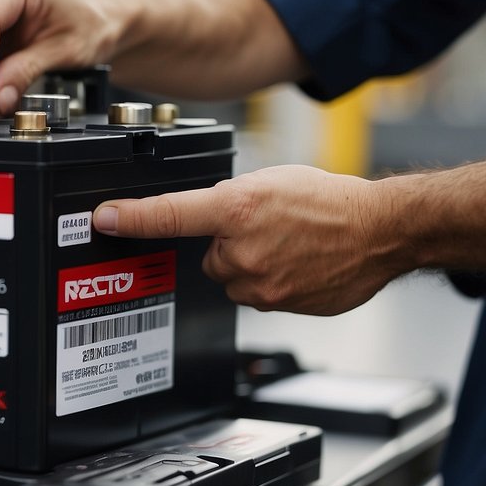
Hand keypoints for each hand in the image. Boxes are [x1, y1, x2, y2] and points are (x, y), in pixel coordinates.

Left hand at [92, 165, 406, 315]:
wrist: (382, 229)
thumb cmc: (331, 200)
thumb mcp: (270, 181)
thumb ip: (230, 200)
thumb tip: (207, 218)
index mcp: (236, 208)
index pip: (170, 214)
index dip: (132, 218)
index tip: (104, 219)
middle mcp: (241, 248)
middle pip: (208, 256)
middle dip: (228, 244)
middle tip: (267, 228)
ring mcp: (258, 282)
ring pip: (232, 278)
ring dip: (251, 265)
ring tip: (288, 245)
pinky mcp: (276, 305)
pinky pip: (256, 295)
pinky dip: (271, 282)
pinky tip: (299, 264)